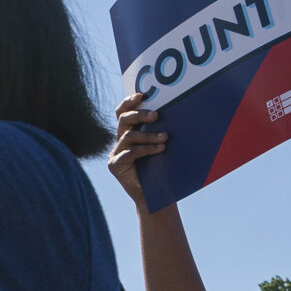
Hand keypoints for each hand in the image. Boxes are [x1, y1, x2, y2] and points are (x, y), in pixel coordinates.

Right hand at [107, 92, 167, 212]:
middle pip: (123, 120)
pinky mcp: (115, 165)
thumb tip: (176, 112)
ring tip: (164, 138)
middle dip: (140, 114)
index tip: (142, 95)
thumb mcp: (160, 146)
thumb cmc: (161, 169)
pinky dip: (145, 149)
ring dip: (148, 135)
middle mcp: (119, 141)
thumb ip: (159, 131)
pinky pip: (129, 153)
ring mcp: (115, 153)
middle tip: (156, 115)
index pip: (122, 112)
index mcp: (128, 133)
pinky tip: (159, 149)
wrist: (155, 195)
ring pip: (128, 136)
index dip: (129, 102)